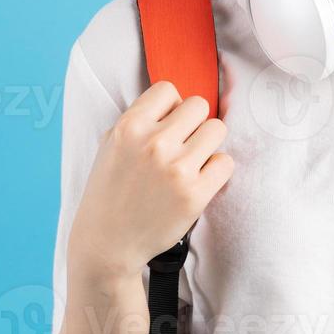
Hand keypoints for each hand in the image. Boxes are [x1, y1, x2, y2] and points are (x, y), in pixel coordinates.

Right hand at [67, 80, 233, 290]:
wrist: (107, 244)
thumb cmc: (110, 191)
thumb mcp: (111, 144)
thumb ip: (140, 119)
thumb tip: (177, 102)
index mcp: (129, 127)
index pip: (168, 89)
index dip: (171, 107)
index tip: (167, 126)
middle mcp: (154, 143)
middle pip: (199, 105)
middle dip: (193, 124)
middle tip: (182, 145)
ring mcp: (176, 169)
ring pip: (217, 129)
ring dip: (208, 144)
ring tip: (192, 161)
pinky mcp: (195, 195)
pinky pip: (226, 162)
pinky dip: (217, 170)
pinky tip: (200, 179)